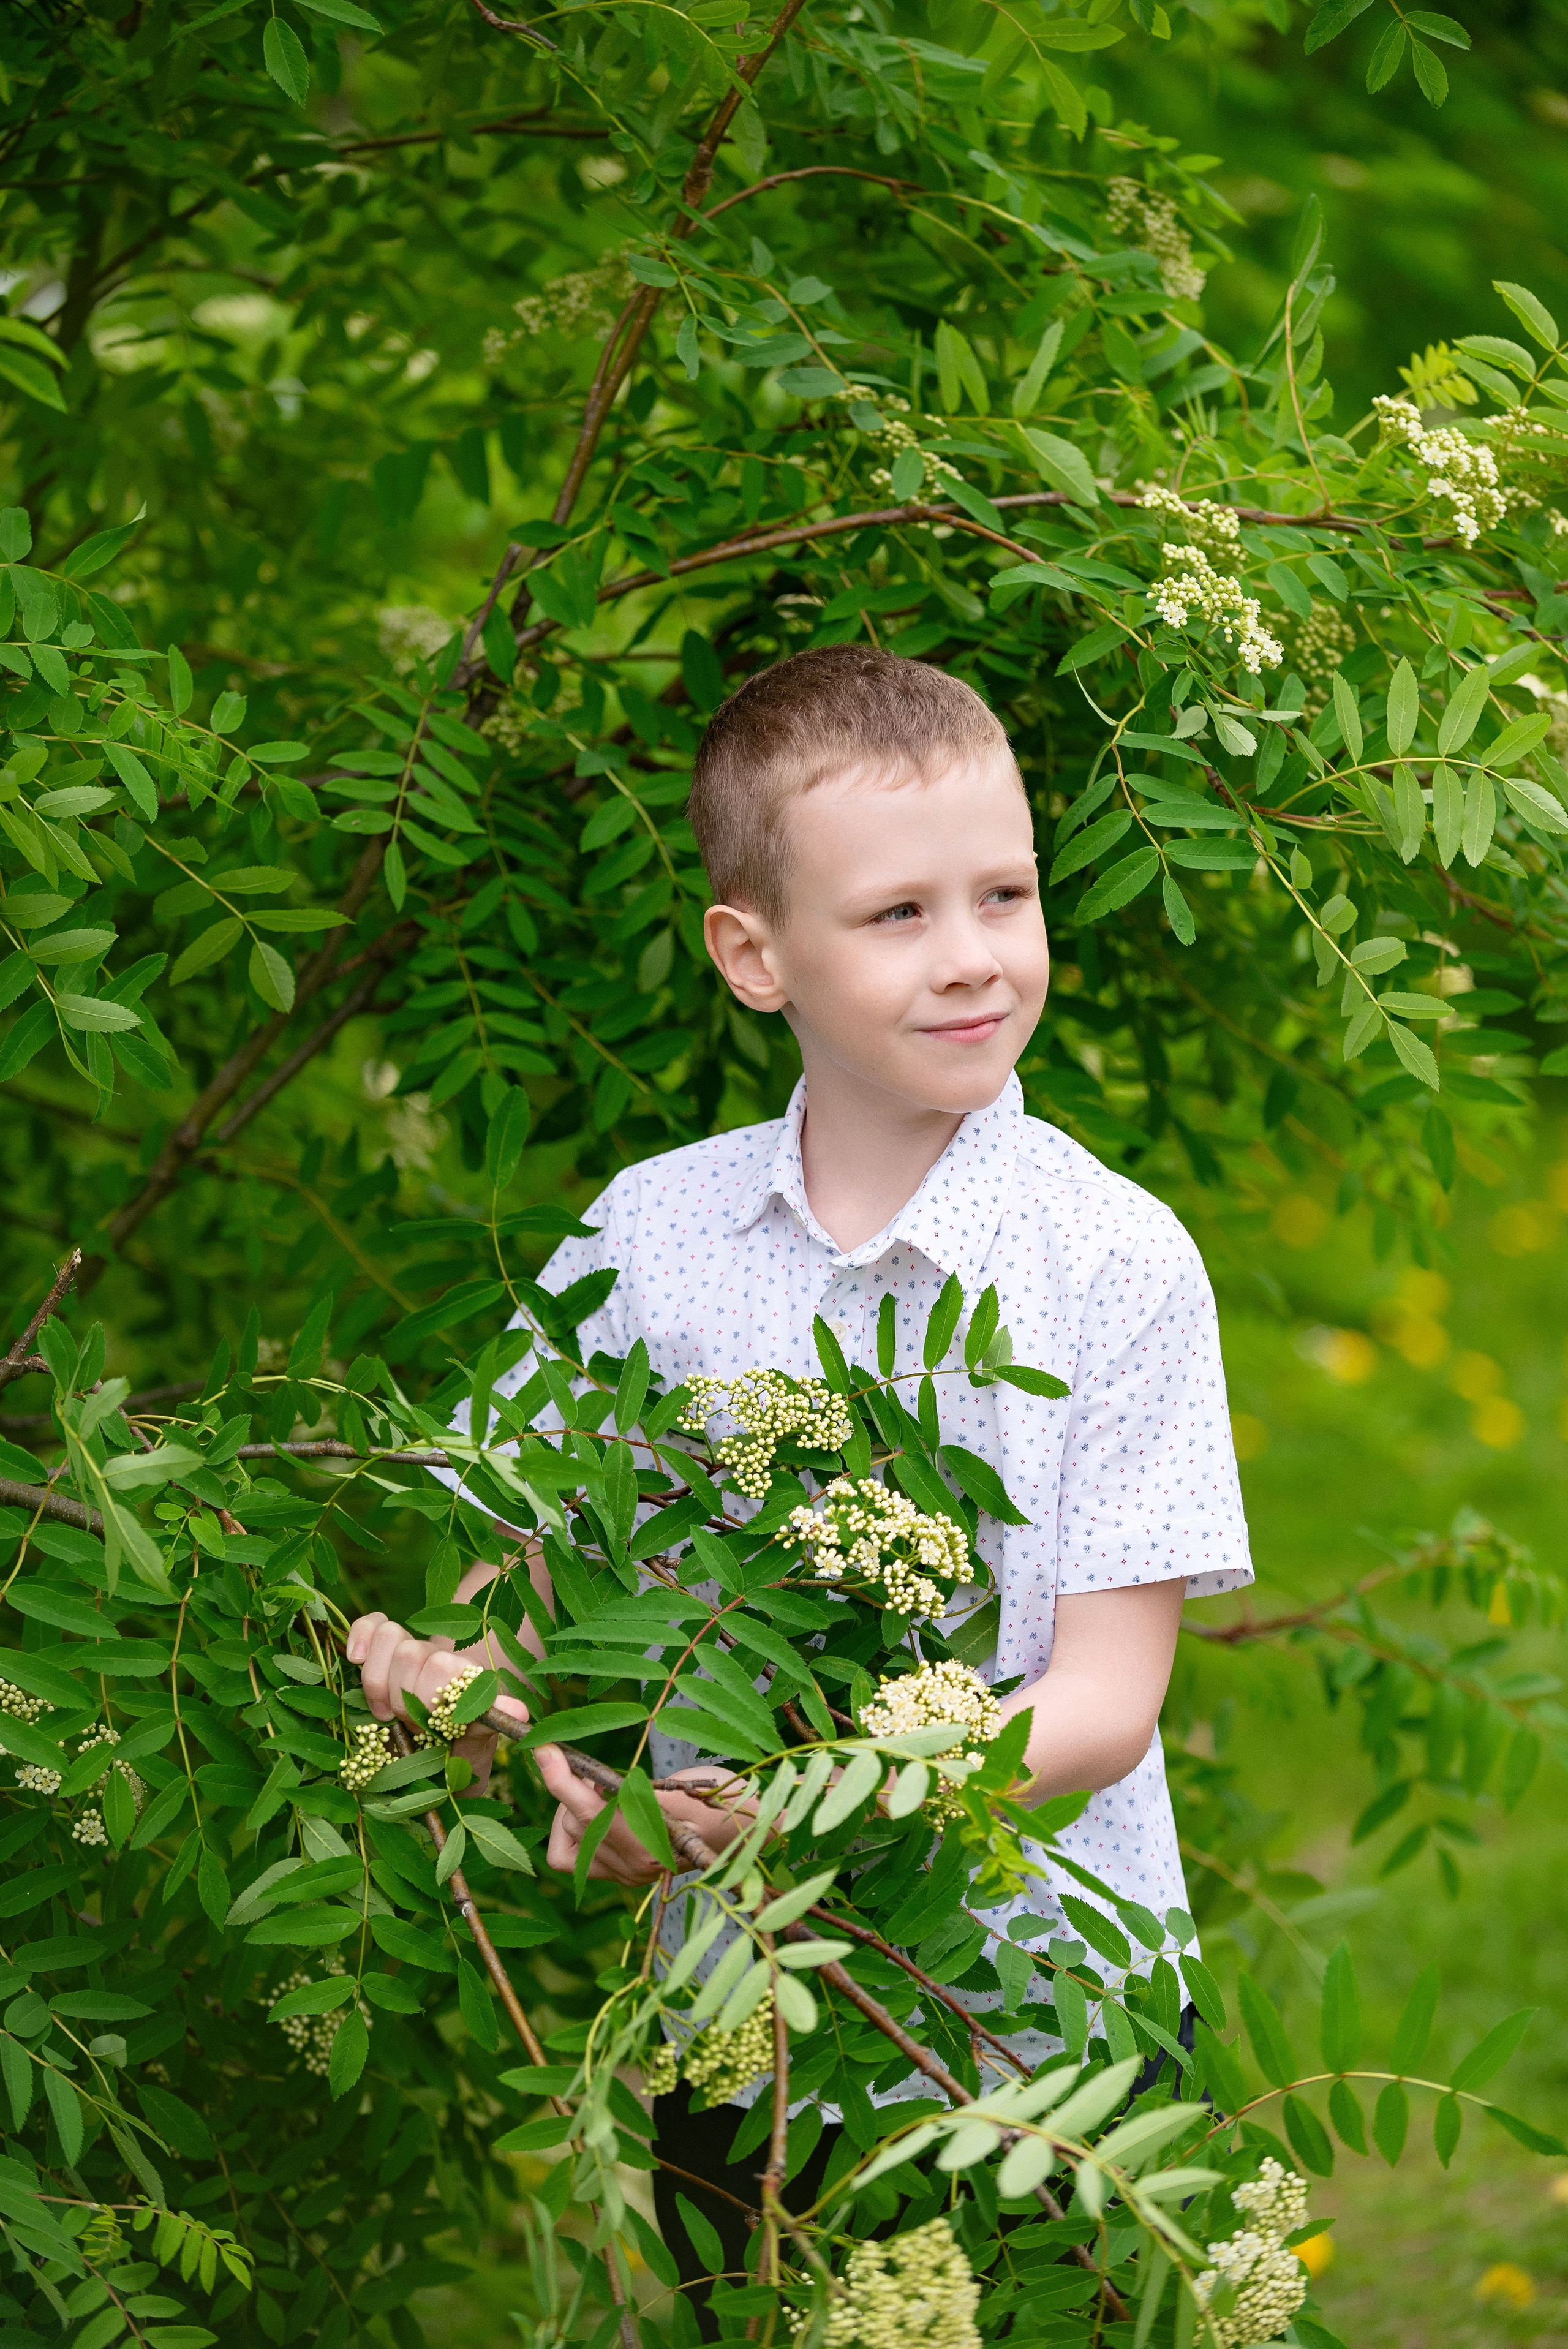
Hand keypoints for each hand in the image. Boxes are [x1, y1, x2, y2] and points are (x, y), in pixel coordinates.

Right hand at [346, 1611, 528, 1792]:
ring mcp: (411, 1653)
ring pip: (391, 1638)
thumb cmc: (458, 1752)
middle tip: (413, 1727)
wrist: (439, 1753)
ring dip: (380, 1681)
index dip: (430, 1700)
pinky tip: (356, 1658)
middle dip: (405, 1698)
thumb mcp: (477, 1746)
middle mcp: (439, 1660)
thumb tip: (518, 1710)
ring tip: (388, 1714)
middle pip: (412, 1653)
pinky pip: (371, 1625)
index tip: (432, 1730)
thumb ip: (491, 1723)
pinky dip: (361, 1637)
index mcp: (465, 1679)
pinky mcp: (383, 1651)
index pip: (445, 1667)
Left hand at [535, 1747, 753, 1884]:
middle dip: (573, 1790)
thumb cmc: (719, 1799)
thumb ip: (632, 1787)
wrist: (743, 1833)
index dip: (558, 1777)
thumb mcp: (681, 1784)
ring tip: (604, 1788)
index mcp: (649, 1841)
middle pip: (573, 1823)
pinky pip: (578, 1856)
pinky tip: (604, 1808)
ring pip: (568, 1843)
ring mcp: (627, 1874)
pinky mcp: (623, 1874)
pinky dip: (580, 1828)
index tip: (542, 1747)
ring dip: (574, 1810)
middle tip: (596, 1768)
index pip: (585, 1810)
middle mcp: (633, 1865)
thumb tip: (586, 1779)